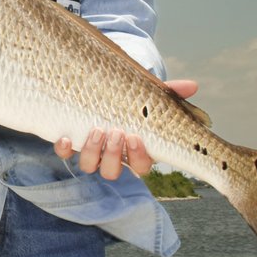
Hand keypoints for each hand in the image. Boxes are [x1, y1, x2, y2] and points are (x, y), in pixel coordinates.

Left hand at [54, 79, 199, 179]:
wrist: (97, 89)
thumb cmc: (128, 99)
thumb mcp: (148, 95)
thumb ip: (168, 93)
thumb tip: (192, 85)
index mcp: (133, 150)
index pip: (140, 165)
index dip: (138, 157)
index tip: (135, 137)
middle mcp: (110, 156)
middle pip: (112, 171)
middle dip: (113, 155)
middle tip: (116, 133)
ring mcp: (89, 151)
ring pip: (89, 166)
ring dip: (92, 151)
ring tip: (97, 130)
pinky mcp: (69, 143)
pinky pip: (64, 154)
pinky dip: (64, 148)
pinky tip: (66, 137)